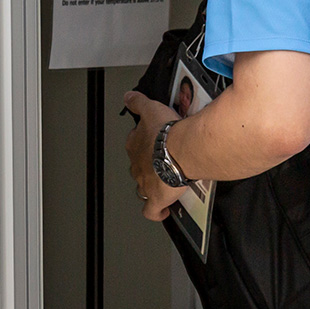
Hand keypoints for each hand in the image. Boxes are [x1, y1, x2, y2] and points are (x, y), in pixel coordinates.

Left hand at [124, 91, 187, 222]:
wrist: (181, 151)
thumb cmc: (168, 133)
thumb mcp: (151, 109)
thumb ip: (138, 102)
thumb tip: (128, 96)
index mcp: (136, 145)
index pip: (134, 143)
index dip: (143, 142)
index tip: (152, 140)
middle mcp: (138, 165)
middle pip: (138, 166)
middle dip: (147, 165)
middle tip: (162, 161)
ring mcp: (146, 183)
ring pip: (142, 187)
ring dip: (150, 186)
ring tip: (162, 184)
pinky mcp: (157, 198)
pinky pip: (152, 210)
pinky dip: (156, 212)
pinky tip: (163, 211)